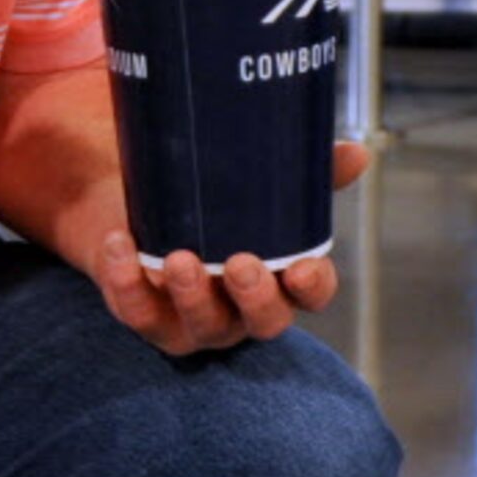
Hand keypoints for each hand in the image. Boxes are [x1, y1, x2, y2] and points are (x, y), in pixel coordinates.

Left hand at [88, 141, 367, 355]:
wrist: (132, 201)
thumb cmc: (209, 201)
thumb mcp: (253, 184)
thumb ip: (301, 173)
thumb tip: (356, 152)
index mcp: (278, 278)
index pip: (310, 294)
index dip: (312, 286)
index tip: (304, 268)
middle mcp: (240, 308)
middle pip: (263, 321)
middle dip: (255, 297)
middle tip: (239, 263)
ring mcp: (190, 318)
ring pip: (199, 324)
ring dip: (191, 295)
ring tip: (179, 257)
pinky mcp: (142, 313)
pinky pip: (135, 311)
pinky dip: (125, 282)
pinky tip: (120, 245)